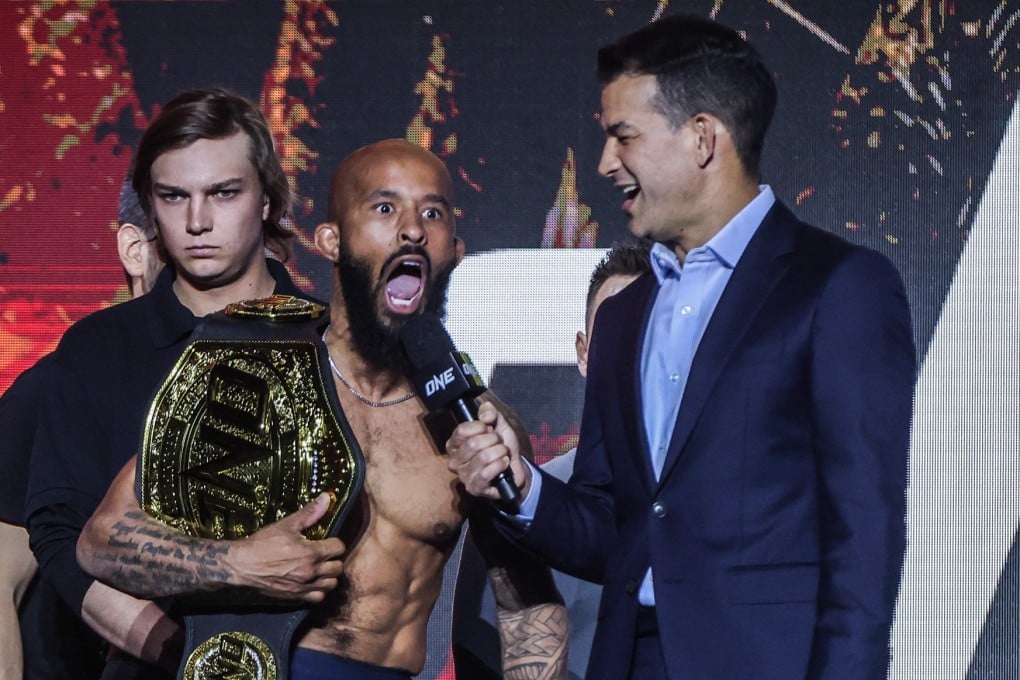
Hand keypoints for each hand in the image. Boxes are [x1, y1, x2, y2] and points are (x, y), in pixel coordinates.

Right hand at [225, 493, 345, 602]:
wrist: (241, 566)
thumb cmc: (262, 544)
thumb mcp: (286, 525)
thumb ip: (309, 513)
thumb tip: (326, 498)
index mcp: (311, 552)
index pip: (339, 548)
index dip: (334, 543)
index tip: (326, 541)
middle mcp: (311, 572)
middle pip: (338, 568)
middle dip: (334, 559)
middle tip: (324, 554)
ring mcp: (304, 586)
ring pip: (331, 584)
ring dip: (329, 576)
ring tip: (320, 568)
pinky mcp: (295, 597)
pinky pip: (318, 598)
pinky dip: (319, 591)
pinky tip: (312, 582)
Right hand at [446, 401, 532, 501]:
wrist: (514, 469)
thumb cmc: (501, 447)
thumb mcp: (498, 425)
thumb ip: (491, 413)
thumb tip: (486, 415)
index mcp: (454, 444)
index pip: (462, 431)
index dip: (481, 427)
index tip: (490, 429)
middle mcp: (454, 461)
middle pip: (473, 444)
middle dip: (494, 441)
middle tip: (499, 444)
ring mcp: (463, 476)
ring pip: (483, 458)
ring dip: (499, 453)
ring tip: (502, 455)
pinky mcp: (474, 488)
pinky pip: (486, 473)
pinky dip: (500, 465)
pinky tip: (504, 464)